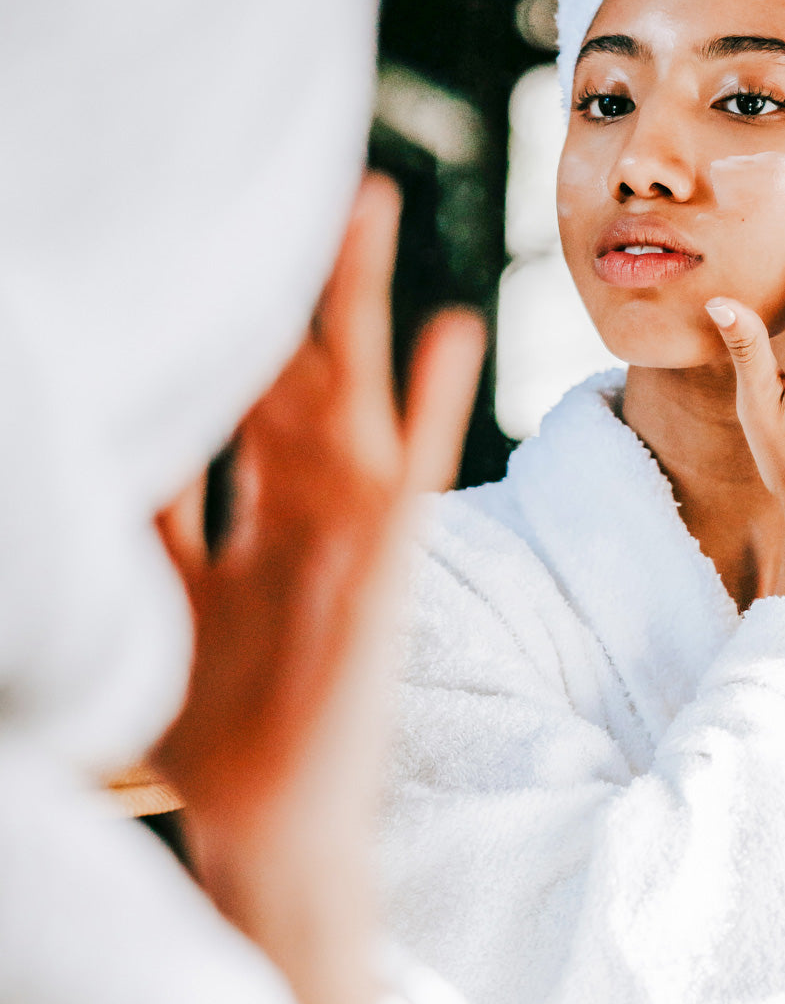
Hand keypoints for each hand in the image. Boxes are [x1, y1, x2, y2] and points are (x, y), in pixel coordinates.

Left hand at [154, 171, 483, 1003]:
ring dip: (360, 300)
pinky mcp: (387, 566)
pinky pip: (417, 472)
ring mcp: (350, 528)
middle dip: (289, 281)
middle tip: (283, 182)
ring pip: (353, 391)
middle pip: (294, 366)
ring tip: (364, 202)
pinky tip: (456, 328)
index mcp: (254, 509)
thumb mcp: (162, 599)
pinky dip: (438, 404)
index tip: (208, 239)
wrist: (266, 821)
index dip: (223, 316)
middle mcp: (304, 503)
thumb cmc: (219, 719)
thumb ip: (151, 517)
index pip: (238, 389)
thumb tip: (110, 436)